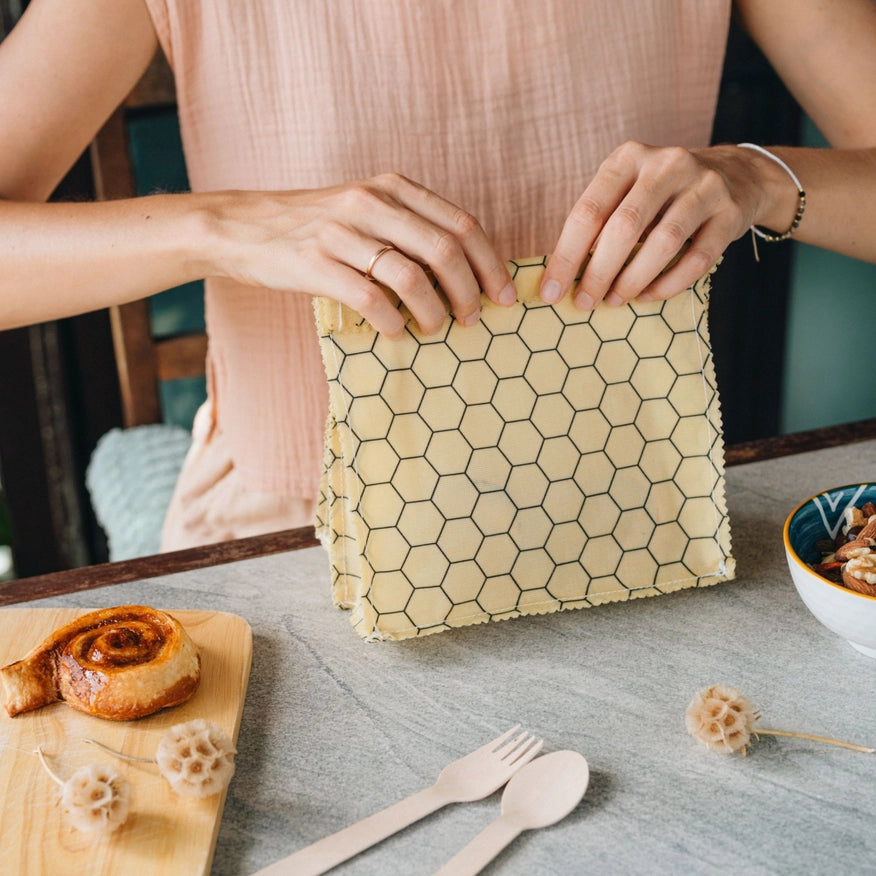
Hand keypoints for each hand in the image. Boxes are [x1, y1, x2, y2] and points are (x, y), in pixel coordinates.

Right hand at [214, 173, 514, 336]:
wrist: (243, 227)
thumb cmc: (315, 226)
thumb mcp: (365, 208)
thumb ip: (410, 227)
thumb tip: (466, 272)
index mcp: (392, 187)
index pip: (462, 224)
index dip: (492, 264)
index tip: (505, 295)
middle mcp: (371, 203)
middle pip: (446, 251)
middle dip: (471, 291)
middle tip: (474, 318)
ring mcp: (341, 232)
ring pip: (413, 277)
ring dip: (435, 312)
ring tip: (437, 328)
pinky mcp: (315, 263)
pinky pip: (371, 299)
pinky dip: (394, 323)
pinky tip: (397, 333)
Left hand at [540, 141, 771, 308]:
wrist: (736, 176)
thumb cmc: (662, 195)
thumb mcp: (627, 192)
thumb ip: (599, 223)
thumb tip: (562, 277)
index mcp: (628, 158)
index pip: (588, 210)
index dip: (566, 255)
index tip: (551, 292)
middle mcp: (666, 164)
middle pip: (625, 226)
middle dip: (598, 272)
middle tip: (584, 303)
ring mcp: (704, 185)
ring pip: (664, 242)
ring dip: (633, 279)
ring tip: (615, 300)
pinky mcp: (730, 212)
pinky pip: (698, 258)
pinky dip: (669, 283)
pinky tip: (648, 295)